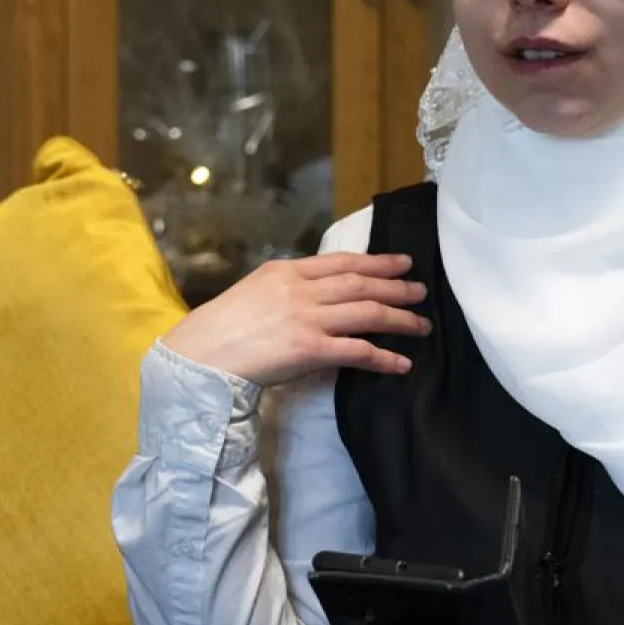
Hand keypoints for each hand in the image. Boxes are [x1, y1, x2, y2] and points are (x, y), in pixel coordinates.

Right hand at [160, 253, 430, 385]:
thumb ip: (288, 286)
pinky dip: (383, 357)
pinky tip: (401, 363)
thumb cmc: (223, 326)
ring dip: (399, 319)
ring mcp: (308, 318)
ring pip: (367, 313)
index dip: (377, 261)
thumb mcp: (255, 290)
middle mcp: (302, 290)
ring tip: (421, 325)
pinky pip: (358, 351)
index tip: (402, 262)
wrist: (202, 354)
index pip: (343, 262)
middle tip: (422, 291)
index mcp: (288, 271)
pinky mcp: (310, 349)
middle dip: (396, 287)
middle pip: (361, 284)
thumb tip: (318, 290)